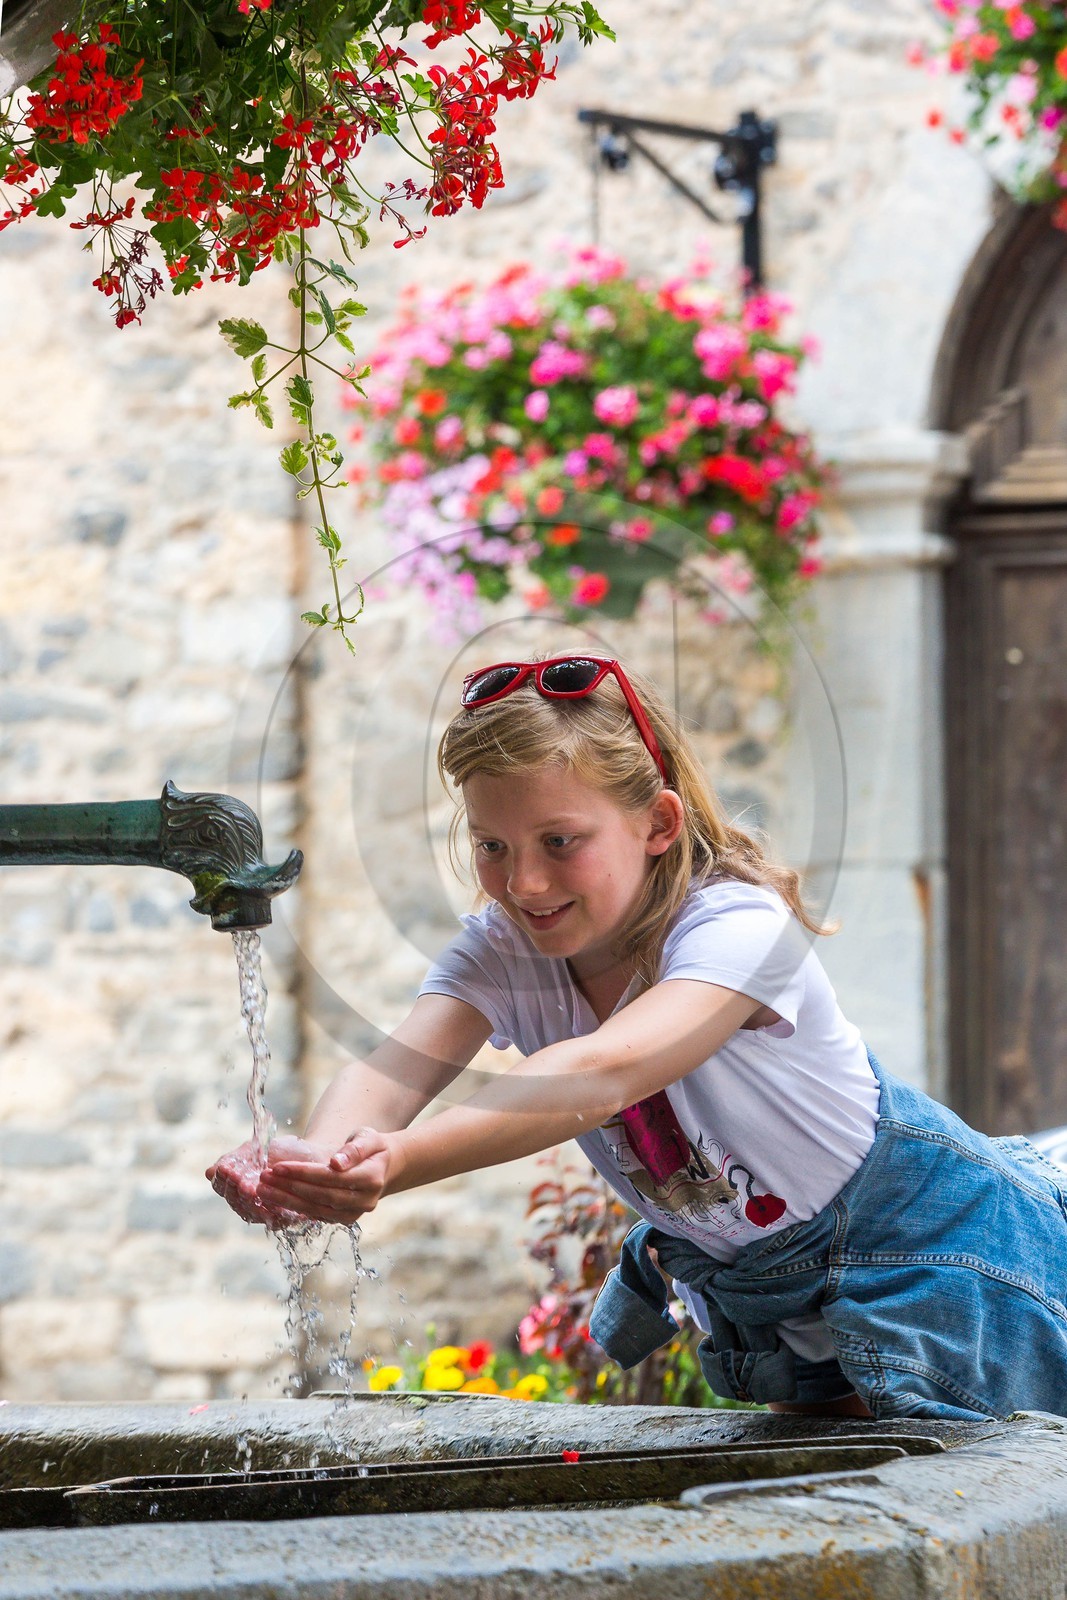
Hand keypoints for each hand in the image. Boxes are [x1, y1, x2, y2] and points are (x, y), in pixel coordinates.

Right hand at [206, 1138, 305, 1229]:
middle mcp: (248, 1204)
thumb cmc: (283, 1152)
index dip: (222, 1179)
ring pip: (250, 1211)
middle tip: (236, 1176)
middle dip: (235, 1188)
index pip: (222, 1186)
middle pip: (234, 1201)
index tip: (225, 1167)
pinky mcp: (285, 1219)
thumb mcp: (256, 1151)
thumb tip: (209, 1173)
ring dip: (249, 1200)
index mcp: (237, 1187)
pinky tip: (270, 1203)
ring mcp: (264, 1214)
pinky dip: (271, 1212)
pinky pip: (274, 1220)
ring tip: (250, 1187)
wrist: (314, 1156)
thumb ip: (235, 1161)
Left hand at [257, 1127, 398, 1226]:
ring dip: (287, 1201)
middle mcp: (364, 1201)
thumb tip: (335, 1163)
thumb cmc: (373, 1148)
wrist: (385, 1167)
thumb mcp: (369, 1137)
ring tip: (264, 1191)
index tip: (278, 1167)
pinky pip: (317, 1215)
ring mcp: (354, 1214)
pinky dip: (295, 1209)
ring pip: (316, 1210)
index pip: (330, 1178)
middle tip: (264, 1179)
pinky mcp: (344, 1220)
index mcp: (371, 1178)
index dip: (303, 1173)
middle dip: (289, 1188)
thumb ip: (354, 1148)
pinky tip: (276, 1200)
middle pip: (320, 1196)